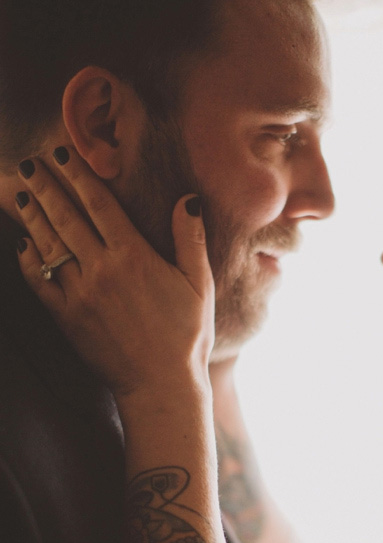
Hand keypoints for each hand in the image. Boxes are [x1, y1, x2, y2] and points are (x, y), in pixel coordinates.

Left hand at [16, 148, 213, 402]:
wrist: (161, 386)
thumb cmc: (187, 336)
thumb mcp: (199, 285)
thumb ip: (191, 239)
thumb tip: (188, 198)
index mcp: (134, 256)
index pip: (99, 203)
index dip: (77, 175)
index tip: (63, 156)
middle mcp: (101, 269)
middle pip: (66, 216)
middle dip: (46, 186)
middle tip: (31, 165)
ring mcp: (80, 294)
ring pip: (49, 244)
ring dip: (33, 215)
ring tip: (22, 194)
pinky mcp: (67, 318)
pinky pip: (40, 281)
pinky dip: (29, 259)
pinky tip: (23, 244)